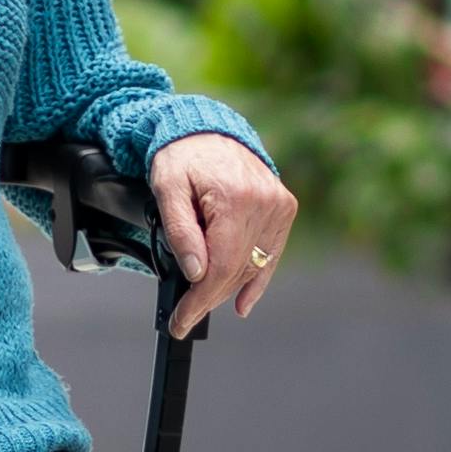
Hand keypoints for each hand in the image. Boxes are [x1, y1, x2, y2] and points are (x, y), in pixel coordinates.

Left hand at [152, 139, 297, 341]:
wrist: (206, 129)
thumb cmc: (182, 157)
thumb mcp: (167, 190)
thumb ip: (181, 231)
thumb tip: (196, 273)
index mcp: (235, 198)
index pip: (220, 266)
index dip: (199, 300)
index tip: (181, 321)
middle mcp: (264, 203)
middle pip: (236, 270)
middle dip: (208, 299)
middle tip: (184, 318)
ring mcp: (278, 207)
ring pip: (253, 266)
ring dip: (227, 289)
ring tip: (200, 304)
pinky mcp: (284, 209)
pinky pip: (270, 255)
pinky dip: (255, 280)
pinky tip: (241, 303)